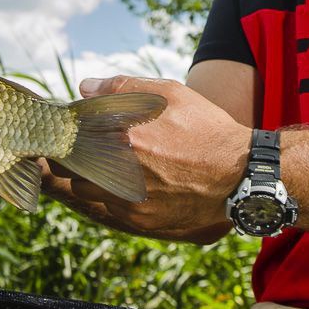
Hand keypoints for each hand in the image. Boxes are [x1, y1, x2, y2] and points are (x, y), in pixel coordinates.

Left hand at [55, 75, 249, 241]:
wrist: (239, 174)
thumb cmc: (204, 128)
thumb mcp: (170, 93)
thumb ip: (121, 87)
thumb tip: (86, 88)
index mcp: (121, 135)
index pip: (68, 136)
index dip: (68, 130)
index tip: (75, 127)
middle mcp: (119, 170)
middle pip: (68, 167)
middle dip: (73, 155)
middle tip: (88, 146)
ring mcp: (127, 199)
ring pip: (85, 191)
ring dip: (90, 178)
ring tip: (112, 165)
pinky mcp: (140, 220)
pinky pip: (109, 208)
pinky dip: (113, 195)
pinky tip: (134, 182)